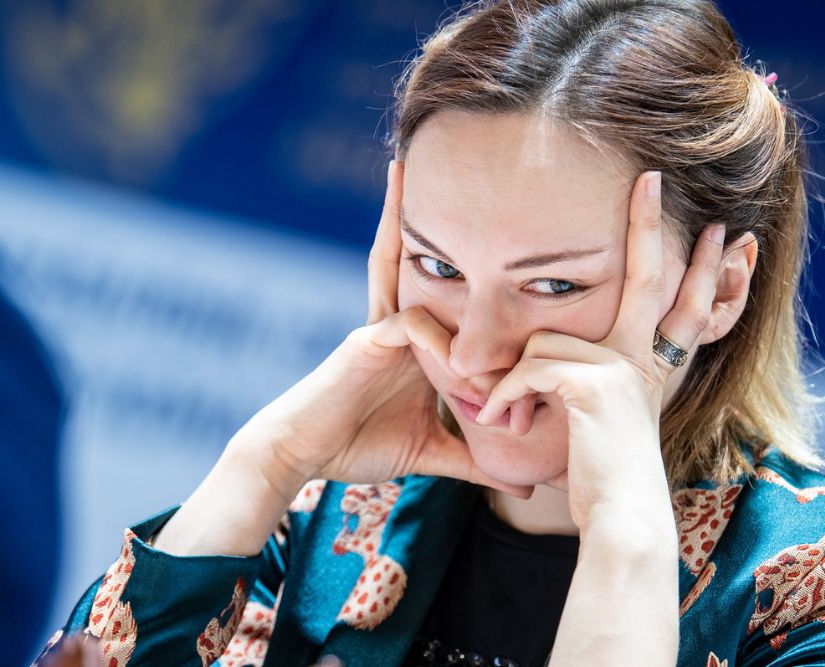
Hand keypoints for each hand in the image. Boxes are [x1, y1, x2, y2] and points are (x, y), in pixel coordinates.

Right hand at [232, 160, 533, 500]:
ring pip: (405, 270)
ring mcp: (379, 330)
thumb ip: (476, 461)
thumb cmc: (358, 446)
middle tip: (433, 160)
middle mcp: (397, 325)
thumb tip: (524, 487)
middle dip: (415, 209)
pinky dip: (436, 336)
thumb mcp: (431, 453)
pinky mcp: (364, 345)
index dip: (454, 252)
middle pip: (412, 255)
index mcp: (412, 342)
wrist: (300, 456)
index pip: (438, 284)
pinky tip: (456, 349)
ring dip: (417, 231)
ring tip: (426, 187)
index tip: (483, 221)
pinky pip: (408, 325)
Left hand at [475, 170, 726, 533]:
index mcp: (647, 364)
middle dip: (652, 224)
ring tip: (505, 416)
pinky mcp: (594, 384)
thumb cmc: (606, 480)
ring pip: (546, 338)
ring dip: (516, 380)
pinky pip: (529, 367)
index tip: (724, 234)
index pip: (678, 304)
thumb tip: (551, 357)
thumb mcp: (602, 423)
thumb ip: (585, 383)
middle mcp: (642, 358)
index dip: (703, 269)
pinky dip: (505, 397)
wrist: (623, 520)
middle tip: (654, 177)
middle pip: (649, 276)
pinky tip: (501, 423)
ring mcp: (622, 367)